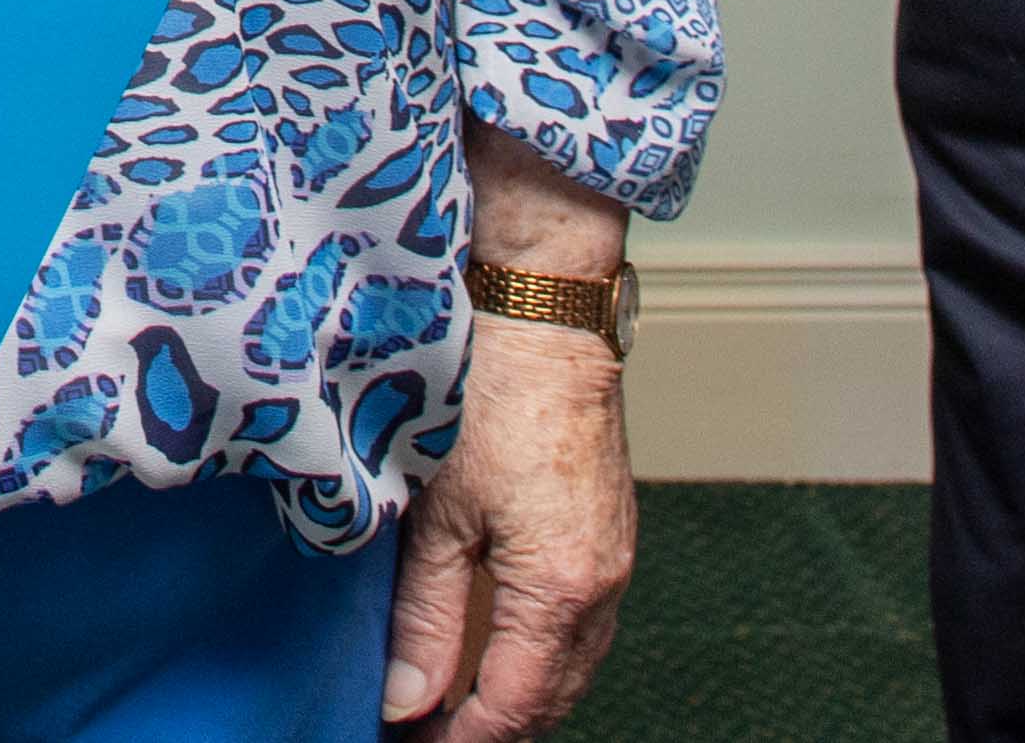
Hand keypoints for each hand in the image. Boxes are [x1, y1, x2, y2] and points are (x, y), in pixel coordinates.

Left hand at [386, 315, 636, 733]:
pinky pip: (584, 626)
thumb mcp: (436, 516)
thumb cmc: (487, 400)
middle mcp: (601, 587)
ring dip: (522, 697)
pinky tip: (502, 649)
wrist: (544, 323)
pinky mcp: (611, 536)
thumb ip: (425, 618)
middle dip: (494, 730)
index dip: (463, 741)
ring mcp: (614, 563)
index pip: (514, 706)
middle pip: (553, 699)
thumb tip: (409, 699)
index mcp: (559, 590)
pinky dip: (544, 655)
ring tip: (456, 705)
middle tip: (429, 733)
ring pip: (574, 666)